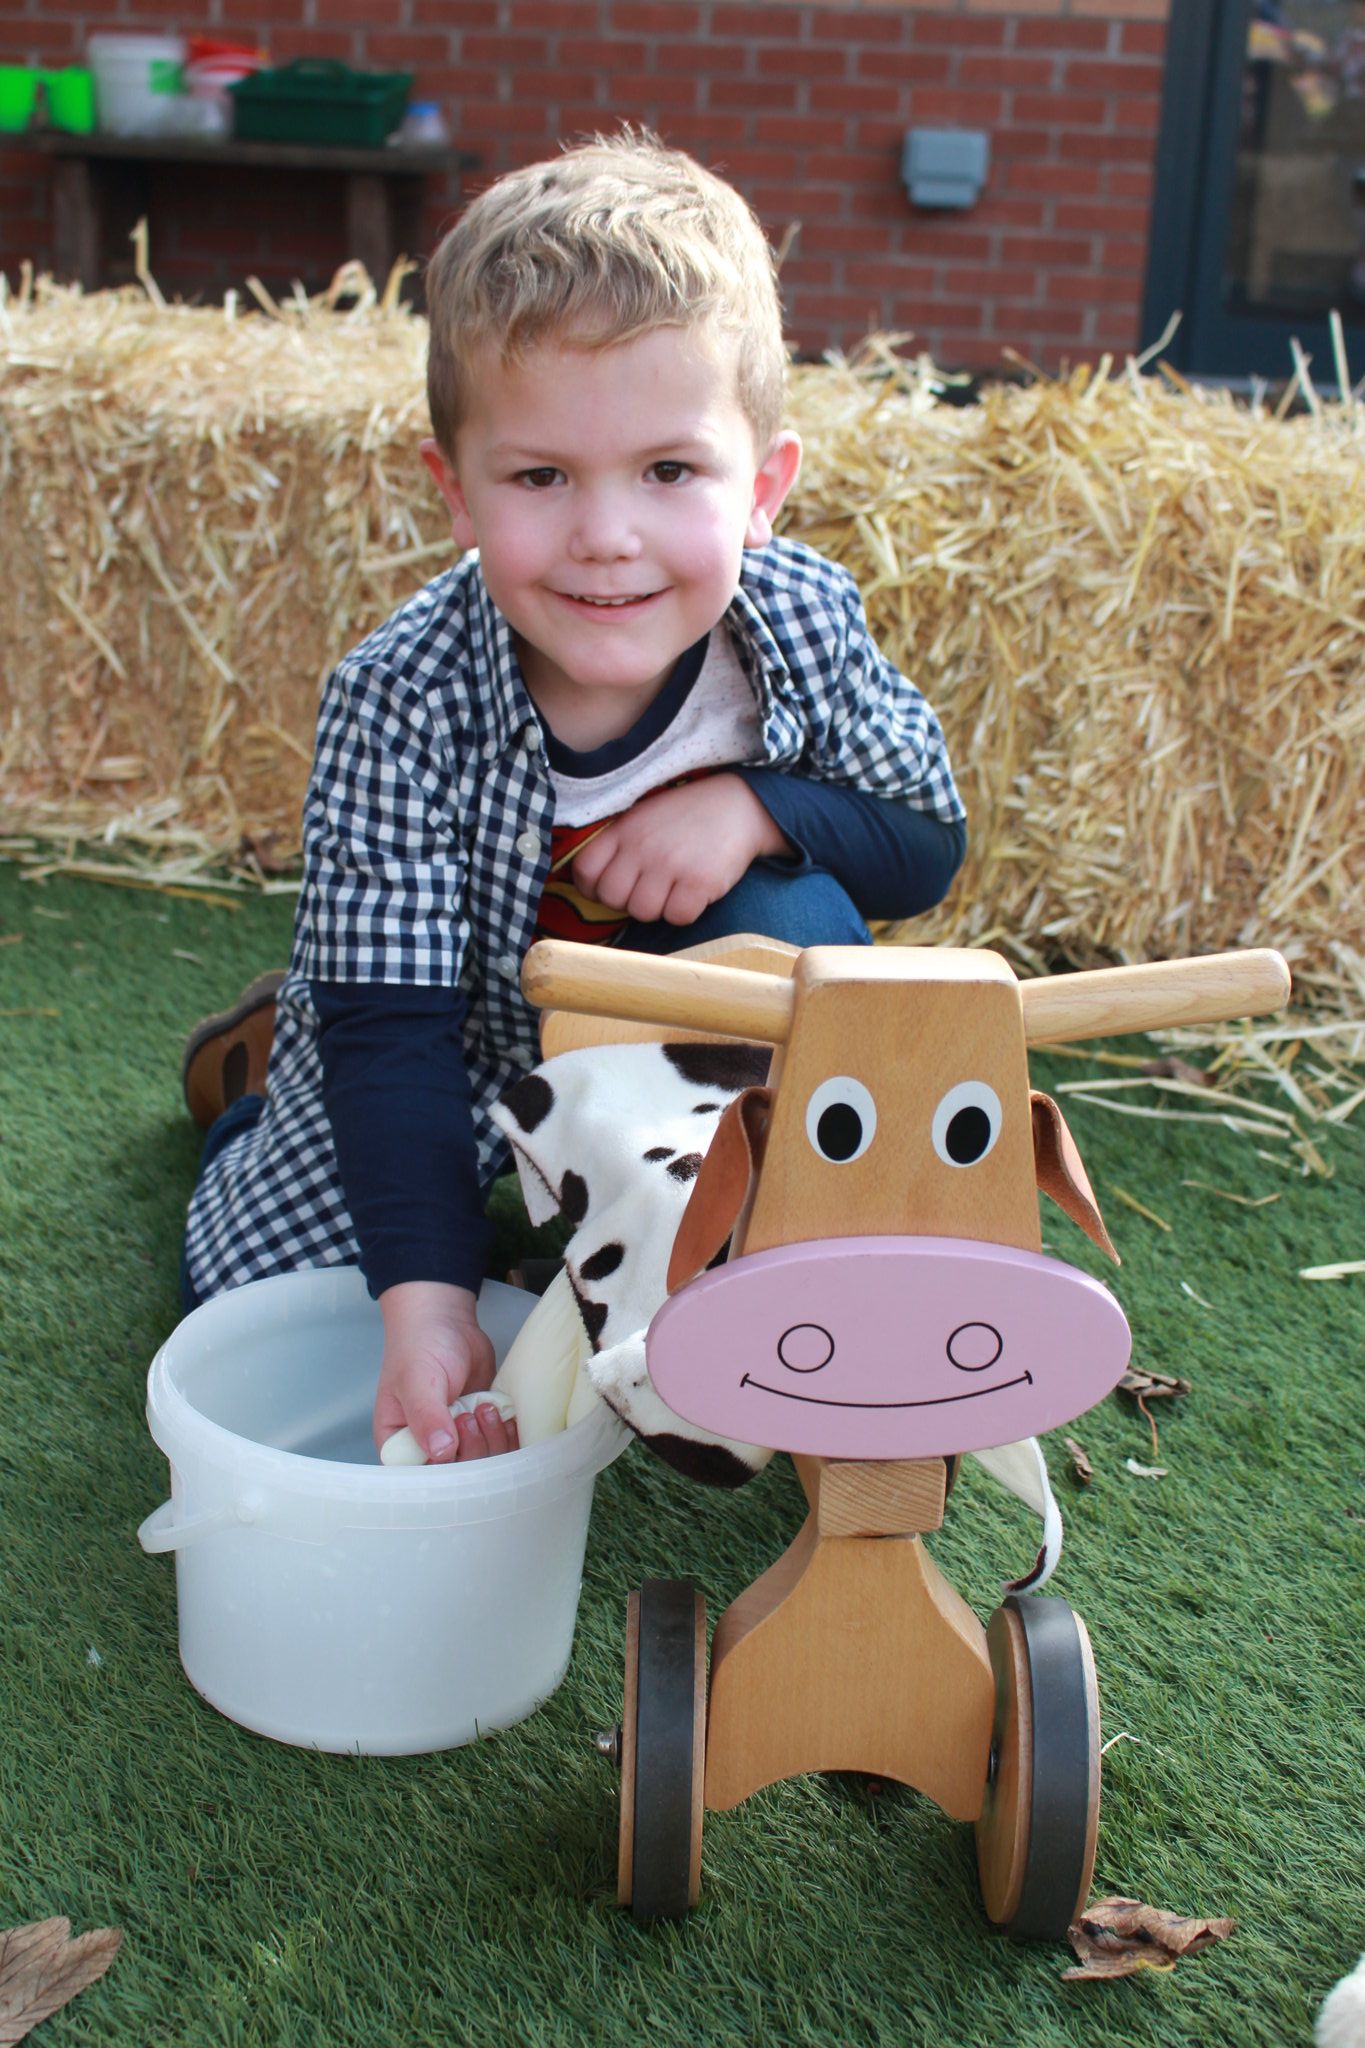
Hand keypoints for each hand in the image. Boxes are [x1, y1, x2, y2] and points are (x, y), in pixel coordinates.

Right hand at [373, 1281, 518, 1462]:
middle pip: (458, 1474)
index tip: (456, 1439)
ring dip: (492, 1440)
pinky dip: (508, 1436)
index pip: (422, 1479)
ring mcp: (457, 1437)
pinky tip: (506, 1416)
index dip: (445, 1469)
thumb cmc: (419, 1346)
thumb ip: (427, 1416)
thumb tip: (442, 1451)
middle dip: (473, 1448)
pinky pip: (501, 1446)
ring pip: (483, 1463)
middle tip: (470, 1414)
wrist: (445, 1320)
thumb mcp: (418, 1380)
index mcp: (400, 1443)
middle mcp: (428, 1446)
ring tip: (484, 1406)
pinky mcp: (482, 1425)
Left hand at [571, 775, 790, 926]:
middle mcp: (642, 846)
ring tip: (673, 890)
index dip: (594, 888)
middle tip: (650, 889)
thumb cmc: (686, 817)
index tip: (614, 887)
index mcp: (624, 829)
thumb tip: (594, 885)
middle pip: (612, 898)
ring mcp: (670, 864)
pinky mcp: (699, 881)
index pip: (585, 871)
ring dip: (657, 908)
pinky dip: (684, 912)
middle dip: (627, 901)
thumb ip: (617, 845)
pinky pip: (677, 917)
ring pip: (642, 912)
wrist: (739, 805)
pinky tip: (693, 893)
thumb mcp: (643, 817)